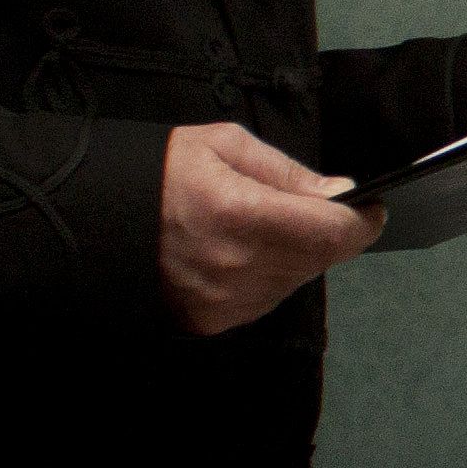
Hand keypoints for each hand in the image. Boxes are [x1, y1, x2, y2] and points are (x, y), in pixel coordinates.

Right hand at [160, 122, 382, 333]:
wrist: (96, 223)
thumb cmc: (159, 173)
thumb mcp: (224, 145)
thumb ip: (288, 172)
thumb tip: (340, 192)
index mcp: (241, 214)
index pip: (333, 233)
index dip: (362, 221)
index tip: (370, 207)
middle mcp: (238, 267)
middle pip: (320, 259)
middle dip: (326, 232)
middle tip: (304, 207)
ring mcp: (225, 302)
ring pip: (295, 281)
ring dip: (296, 255)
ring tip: (258, 226)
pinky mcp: (212, 322)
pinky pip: (265, 299)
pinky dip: (267, 275)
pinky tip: (238, 251)